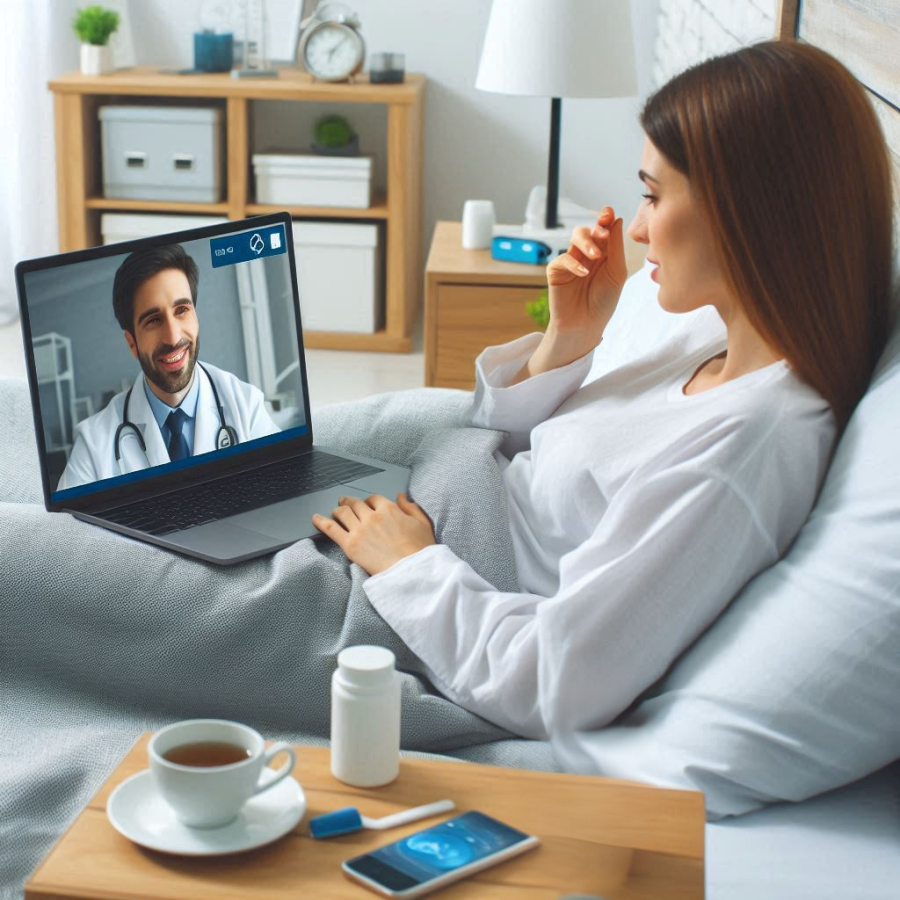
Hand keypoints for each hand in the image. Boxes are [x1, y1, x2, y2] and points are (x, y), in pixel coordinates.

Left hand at [312, 493, 435, 575]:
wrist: (411, 572)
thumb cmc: (420, 550)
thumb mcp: (422, 523)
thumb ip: (411, 507)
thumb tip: (401, 496)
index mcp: (389, 509)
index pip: (373, 499)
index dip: (369, 502)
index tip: (368, 506)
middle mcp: (372, 517)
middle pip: (355, 504)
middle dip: (349, 502)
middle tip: (345, 502)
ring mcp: (359, 530)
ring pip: (342, 512)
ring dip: (338, 510)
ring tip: (335, 512)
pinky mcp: (350, 545)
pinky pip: (331, 529)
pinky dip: (321, 522)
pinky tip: (315, 518)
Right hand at [510, 207, 626, 383]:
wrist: (586, 325)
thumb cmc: (604, 301)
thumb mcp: (616, 273)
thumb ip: (616, 247)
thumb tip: (617, 219)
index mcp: (604, 253)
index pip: (604, 230)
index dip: (605, 219)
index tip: (609, 212)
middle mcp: (587, 254)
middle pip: (588, 230)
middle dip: (595, 229)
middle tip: (603, 235)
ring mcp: (570, 261)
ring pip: (574, 238)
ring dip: (586, 242)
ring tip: (595, 256)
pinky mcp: (556, 271)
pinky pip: (563, 259)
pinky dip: (574, 264)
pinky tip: (583, 274)